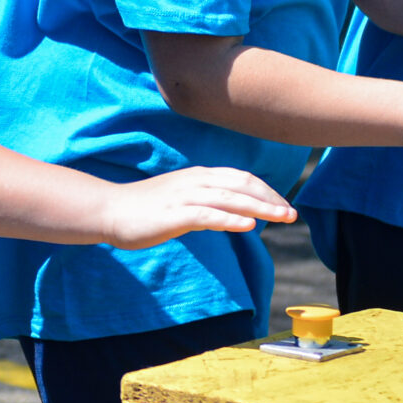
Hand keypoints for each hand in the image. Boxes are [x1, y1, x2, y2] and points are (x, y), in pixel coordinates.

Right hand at [97, 167, 295, 248]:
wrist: (110, 210)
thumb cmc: (145, 208)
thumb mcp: (182, 199)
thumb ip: (207, 202)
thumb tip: (234, 215)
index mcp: (199, 176)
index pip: (242, 178)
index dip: (267, 191)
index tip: (284, 206)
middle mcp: (196, 181)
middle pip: (243, 184)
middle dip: (271, 199)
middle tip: (292, 214)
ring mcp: (185, 196)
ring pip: (231, 198)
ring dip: (261, 208)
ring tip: (282, 218)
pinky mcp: (174, 214)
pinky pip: (208, 215)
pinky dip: (231, 219)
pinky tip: (249, 226)